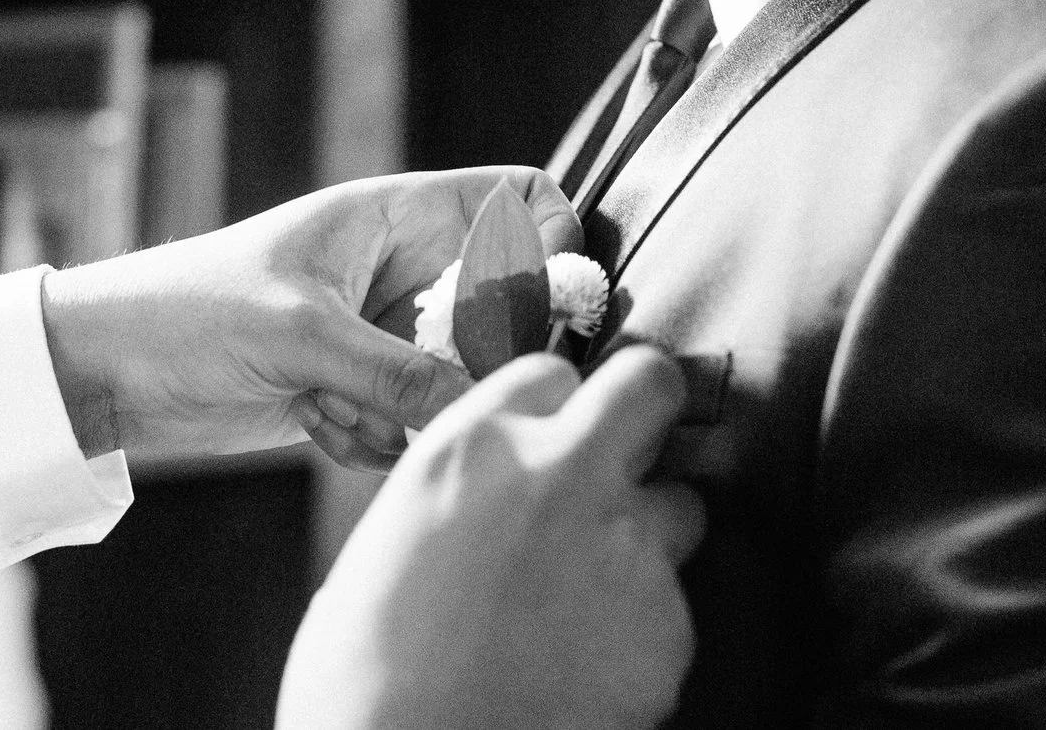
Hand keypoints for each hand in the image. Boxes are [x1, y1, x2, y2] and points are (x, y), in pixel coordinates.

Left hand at [39, 166, 577, 469]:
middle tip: (435, 388)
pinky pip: (406, 423)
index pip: (516, 200)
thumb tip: (488, 404)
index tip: (549, 312)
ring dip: (403, 410)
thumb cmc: (191, 312)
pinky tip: (312, 424)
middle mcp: (397, 269)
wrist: (108, 371)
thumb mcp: (303, 335)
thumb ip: (401, 371)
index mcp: (393, 214)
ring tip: (334, 402)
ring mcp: (377, 332)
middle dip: (470, 361)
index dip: (550, 246)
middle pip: (498, 308)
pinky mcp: (352, 388)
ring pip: (452, 382)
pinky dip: (369, 436)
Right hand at [276, 349, 705, 729]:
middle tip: (629, 450)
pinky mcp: (668, 628)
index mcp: (473, 448)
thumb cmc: (365, 675)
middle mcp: (561, 476)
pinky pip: (674, 606)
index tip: (549, 438)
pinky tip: (584, 667)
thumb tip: (498, 490)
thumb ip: (464, 490)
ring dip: (648, 536)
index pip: (550, 370)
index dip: (553, 407)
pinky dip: (642, 631)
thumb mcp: (389, 541)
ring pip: (680, 505)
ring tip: (589, 599)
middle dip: (644, 409)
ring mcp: (625, 549)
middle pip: (648, 385)